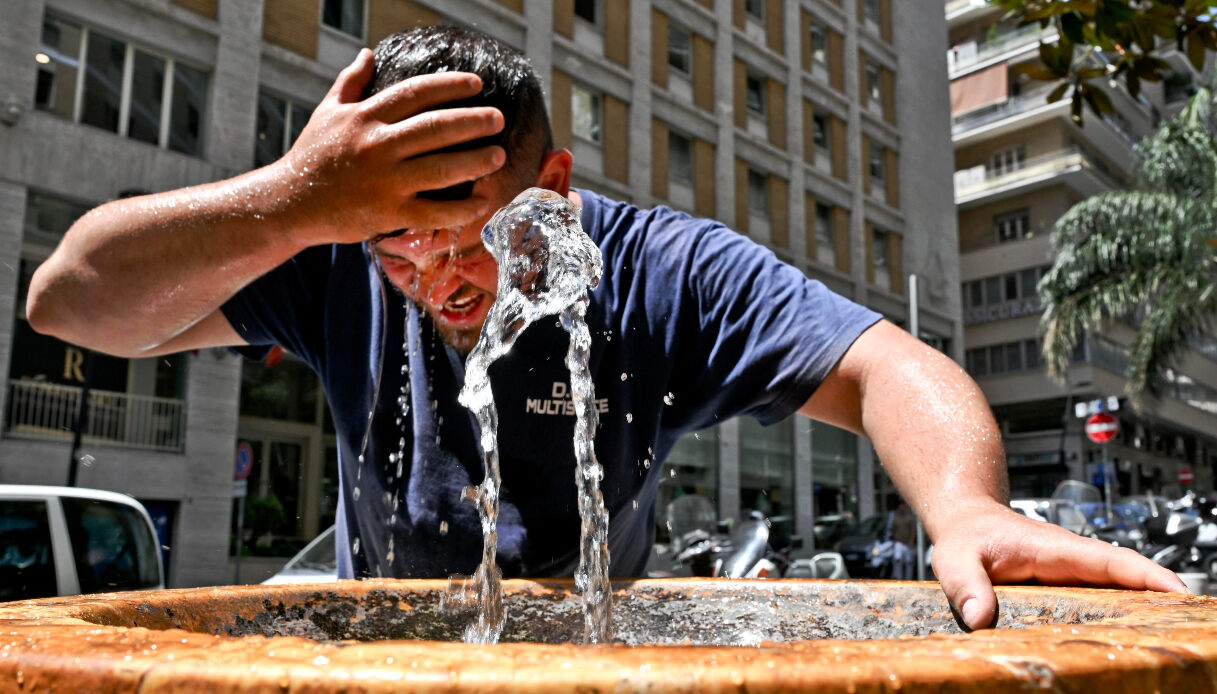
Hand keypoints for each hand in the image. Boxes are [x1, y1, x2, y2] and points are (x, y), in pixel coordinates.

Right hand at [275, 49, 506, 245]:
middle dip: (473, 121)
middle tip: (498, 119)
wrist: (289, 203)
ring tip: (499, 155)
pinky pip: (434, 212)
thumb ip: (351, 82)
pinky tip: (483, 201)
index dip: (450, 85)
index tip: (477, 84)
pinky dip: (462, 209)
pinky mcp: (388, 213)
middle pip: (436, 128)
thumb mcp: (327, 112)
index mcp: (365, 117)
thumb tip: (368, 54)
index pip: (416, 93)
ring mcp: (385, 181)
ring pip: (441, 169)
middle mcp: (377, 146)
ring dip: (475, 161)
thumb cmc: (312, 155)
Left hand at [929, 501, 1188, 629]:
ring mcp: (1071, 574)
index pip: (1113, 561)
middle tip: (1187, 629)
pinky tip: (1128, 640)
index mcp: (1056, 550)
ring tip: (1168, 640)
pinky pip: (1100, 599)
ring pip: (1117, 591)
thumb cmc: (964, 535)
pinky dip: (1119, 615)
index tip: (1180, 594)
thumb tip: (980, 617)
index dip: (1149, 577)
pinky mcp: (1065, 586)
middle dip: (1160, 600)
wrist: (965, 520)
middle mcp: (1072, 560)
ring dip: (1144, 610)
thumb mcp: (955, 559)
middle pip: (1128, 579)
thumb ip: (966, 586)